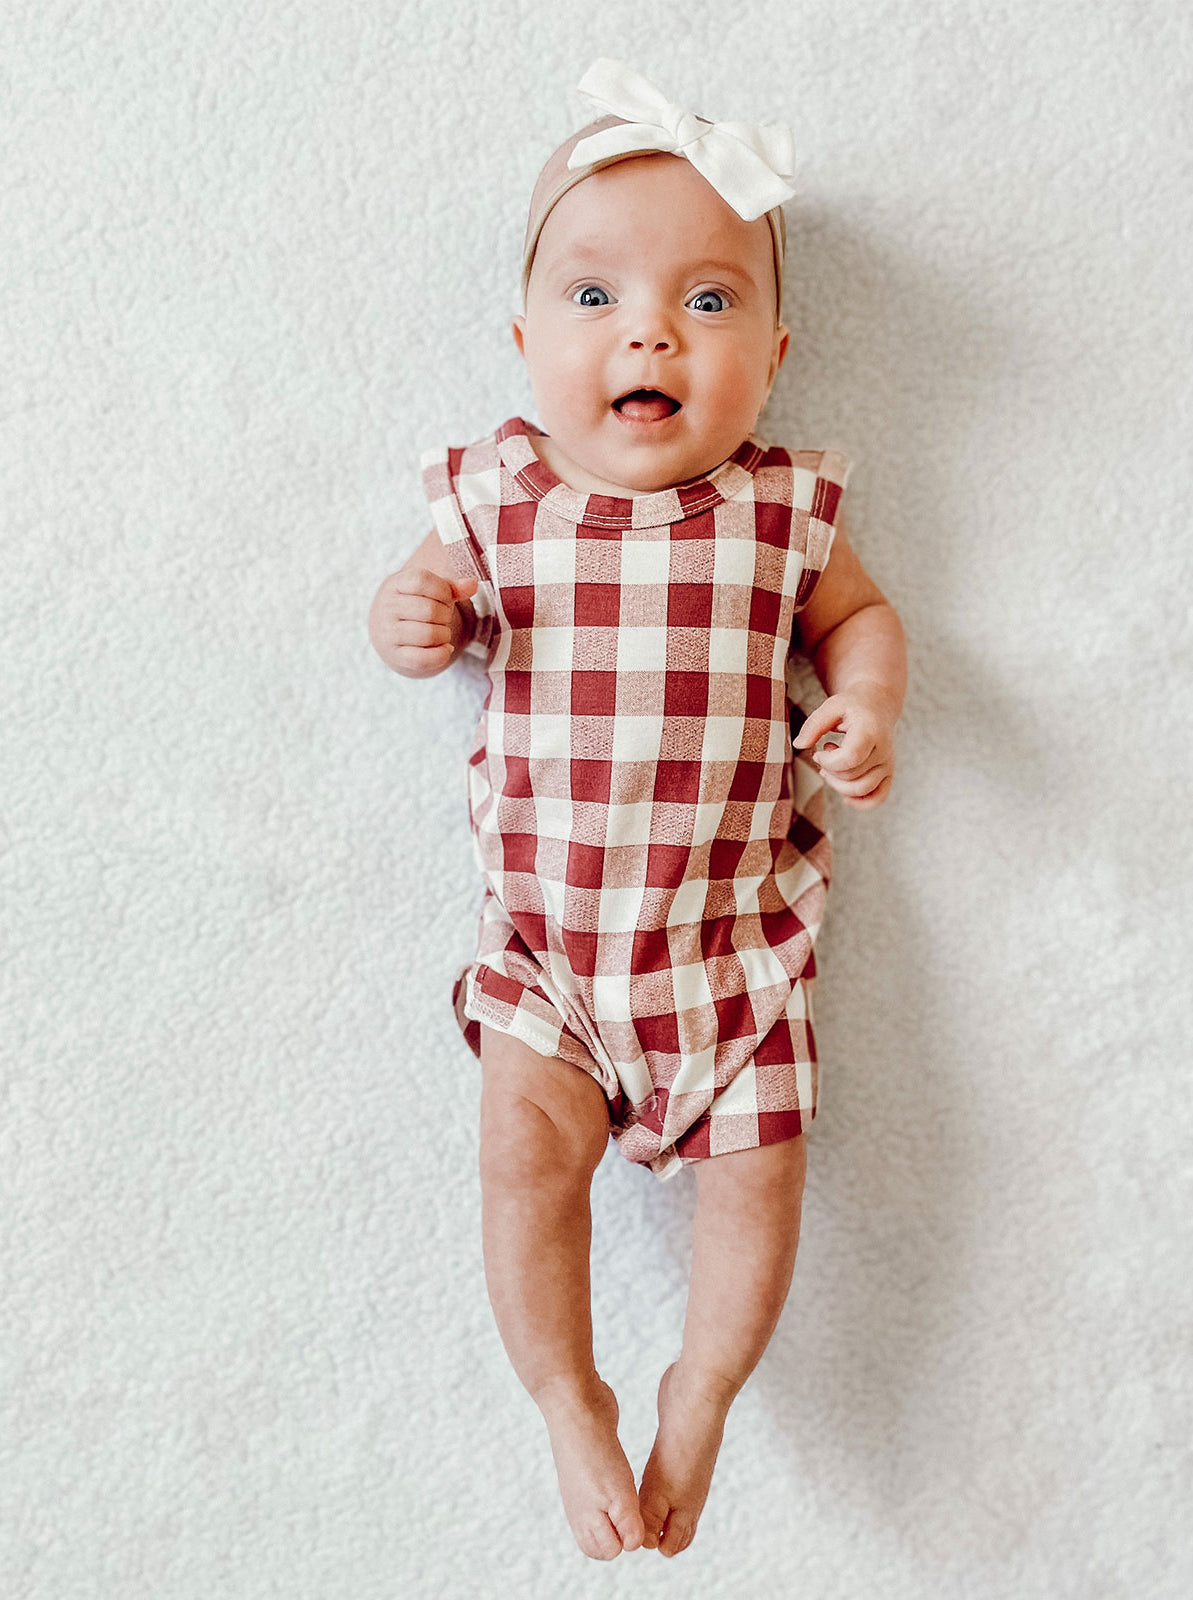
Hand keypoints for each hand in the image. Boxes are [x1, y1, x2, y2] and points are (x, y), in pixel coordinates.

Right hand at [369, 566, 478, 678]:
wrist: (389, 634)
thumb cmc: (415, 607)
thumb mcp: (429, 591)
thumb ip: (452, 587)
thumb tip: (472, 585)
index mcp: (394, 584)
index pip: (421, 580)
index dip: (443, 590)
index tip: (446, 598)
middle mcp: (386, 608)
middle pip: (429, 610)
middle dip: (446, 615)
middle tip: (443, 618)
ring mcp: (387, 633)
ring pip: (428, 635)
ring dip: (445, 635)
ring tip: (442, 632)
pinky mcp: (395, 656)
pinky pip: (424, 659)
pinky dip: (442, 654)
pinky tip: (445, 648)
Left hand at [792, 685, 896, 809]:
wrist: (877, 705)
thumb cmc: (852, 706)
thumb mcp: (831, 706)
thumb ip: (813, 725)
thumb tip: (799, 745)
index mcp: (870, 732)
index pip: (851, 758)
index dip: (829, 761)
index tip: (819, 752)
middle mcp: (884, 750)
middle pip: (852, 777)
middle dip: (830, 771)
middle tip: (824, 755)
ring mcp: (888, 764)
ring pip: (861, 790)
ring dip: (838, 785)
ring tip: (832, 768)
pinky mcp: (888, 773)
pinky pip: (878, 797)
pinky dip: (861, 802)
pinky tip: (845, 795)